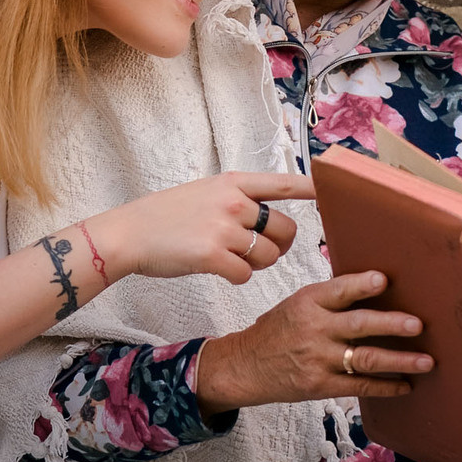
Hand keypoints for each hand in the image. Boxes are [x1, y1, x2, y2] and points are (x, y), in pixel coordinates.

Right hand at [104, 172, 312, 285]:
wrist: (129, 233)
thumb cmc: (166, 216)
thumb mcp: (205, 192)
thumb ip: (238, 199)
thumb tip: (266, 217)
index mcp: (234, 183)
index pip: (283, 184)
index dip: (311, 189)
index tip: (332, 192)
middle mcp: (233, 202)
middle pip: (286, 230)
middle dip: (281, 246)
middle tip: (264, 251)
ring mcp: (223, 228)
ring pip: (268, 256)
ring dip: (258, 264)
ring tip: (234, 259)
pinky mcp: (212, 255)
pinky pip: (246, 275)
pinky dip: (238, 277)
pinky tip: (220, 270)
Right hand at [190, 272, 428, 410]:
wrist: (245, 366)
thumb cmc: (278, 330)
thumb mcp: (298, 303)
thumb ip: (331, 298)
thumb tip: (376, 287)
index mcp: (309, 302)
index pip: (339, 291)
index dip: (362, 285)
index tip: (384, 280)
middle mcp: (315, 329)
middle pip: (359, 325)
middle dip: (392, 325)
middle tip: (419, 325)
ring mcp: (318, 359)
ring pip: (365, 359)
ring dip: (400, 360)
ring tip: (426, 361)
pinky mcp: (320, 385)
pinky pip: (359, 386)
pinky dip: (385, 386)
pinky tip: (406, 385)